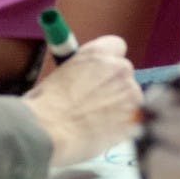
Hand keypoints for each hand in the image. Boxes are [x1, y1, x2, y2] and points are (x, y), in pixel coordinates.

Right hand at [24, 35, 141, 164]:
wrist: (48, 132)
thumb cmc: (46, 105)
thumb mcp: (62, 73)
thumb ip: (83, 70)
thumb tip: (86, 76)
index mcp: (99, 53)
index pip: (117, 46)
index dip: (108, 60)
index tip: (100, 71)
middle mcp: (119, 68)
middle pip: (124, 72)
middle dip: (114, 84)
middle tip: (95, 100)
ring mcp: (130, 94)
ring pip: (130, 96)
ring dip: (119, 105)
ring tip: (96, 119)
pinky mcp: (133, 118)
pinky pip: (132, 118)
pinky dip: (121, 124)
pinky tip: (102, 131)